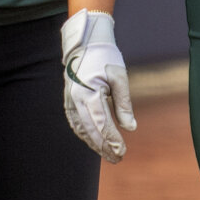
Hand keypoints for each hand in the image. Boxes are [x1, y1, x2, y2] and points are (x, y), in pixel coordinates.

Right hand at [61, 9, 135, 162]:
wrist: (86, 40)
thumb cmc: (105, 56)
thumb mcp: (119, 77)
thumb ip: (124, 104)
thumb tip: (130, 128)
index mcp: (89, 92)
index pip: (102, 123)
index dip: (112, 139)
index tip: (123, 151)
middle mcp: (76, 98)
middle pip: (90, 130)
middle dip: (103, 146)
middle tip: (118, 158)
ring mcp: (70, 98)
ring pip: (80, 128)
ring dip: (93, 143)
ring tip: (107, 153)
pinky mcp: (68, 97)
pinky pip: (74, 121)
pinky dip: (83, 133)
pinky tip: (92, 140)